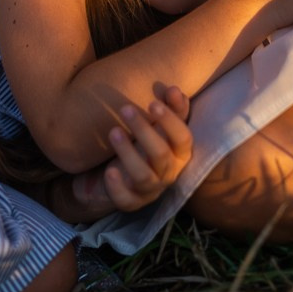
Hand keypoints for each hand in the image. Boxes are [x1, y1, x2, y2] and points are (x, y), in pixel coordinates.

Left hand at [72, 86, 192, 213]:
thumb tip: (174, 89)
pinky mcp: (131, 202)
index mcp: (179, 154)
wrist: (113, 173)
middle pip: (162, 155)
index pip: (183, 139)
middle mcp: (169, 173)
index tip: (153, 103)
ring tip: (113, 132)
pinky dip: (117, 187)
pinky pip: (126, 200)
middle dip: (144, 131)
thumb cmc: (141, 145)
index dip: (171, 121)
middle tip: (126, 109)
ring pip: (144, 177)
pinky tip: (109, 171)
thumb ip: (169, 109)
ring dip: (128, 154)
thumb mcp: (156, 126)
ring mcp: (150, 190)